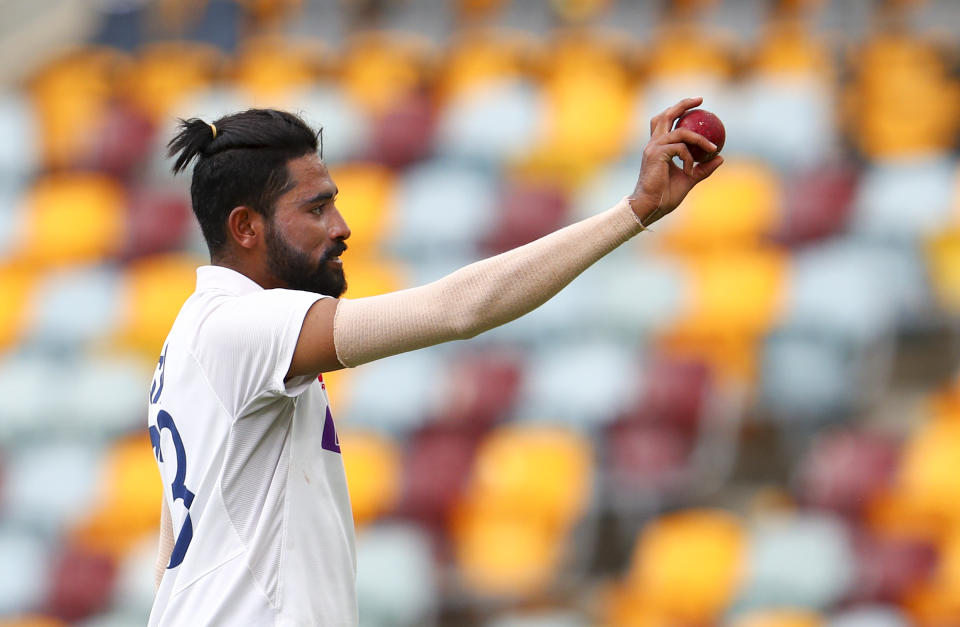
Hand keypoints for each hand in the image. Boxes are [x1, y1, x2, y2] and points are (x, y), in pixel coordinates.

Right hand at [628, 97, 723, 225]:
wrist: (650, 206)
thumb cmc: (665, 195)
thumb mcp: (689, 179)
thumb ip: (703, 168)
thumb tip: (720, 158)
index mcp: (658, 147)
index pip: (666, 122)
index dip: (679, 111)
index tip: (697, 106)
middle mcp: (654, 144)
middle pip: (666, 115)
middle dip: (683, 104)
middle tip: (700, 100)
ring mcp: (654, 148)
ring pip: (680, 131)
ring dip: (699, 139)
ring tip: (712, 148)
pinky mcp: (656, 154)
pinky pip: (680, 148)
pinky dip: (689, 158)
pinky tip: (690, 170)